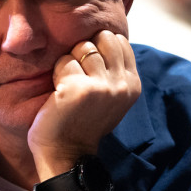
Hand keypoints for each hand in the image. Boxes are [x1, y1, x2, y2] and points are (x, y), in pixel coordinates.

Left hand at [27, 30, 140, 179]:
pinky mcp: (79, 88)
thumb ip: (114, 68)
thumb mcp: (110, 95)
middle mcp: (122, 84)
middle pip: (103, 37)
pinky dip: (57, 74)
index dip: (100, 49)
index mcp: (133, 84)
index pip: (119, 40)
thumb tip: (106, 36)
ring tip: (69, 88)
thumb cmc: (82, 121)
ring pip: (83, 47)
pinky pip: (64, 61)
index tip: (90, 72)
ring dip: (70, 63)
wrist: (67, 154)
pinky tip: (59, 95)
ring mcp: (103, 86)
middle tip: (78, 78)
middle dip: (86, 51)